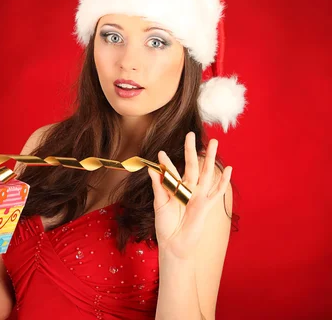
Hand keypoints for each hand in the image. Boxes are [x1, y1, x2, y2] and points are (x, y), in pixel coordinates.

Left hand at [147, 132, 231, 259]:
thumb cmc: (165, 226)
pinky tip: (228, 168)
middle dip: (191, 150)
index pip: (172, 171)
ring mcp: (199, 197)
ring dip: (210, 159)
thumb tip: (151, 169)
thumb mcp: (159, 205)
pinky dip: (223, 181)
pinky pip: (217, 192)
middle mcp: (188, 190)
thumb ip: (158, 187)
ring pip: (206, 174)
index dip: (167, 162)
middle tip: (191, 134)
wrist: (173, 244)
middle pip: (192, 166)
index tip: (160, 152)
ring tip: (214, 142)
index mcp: (176, 189)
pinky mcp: (206, 206)